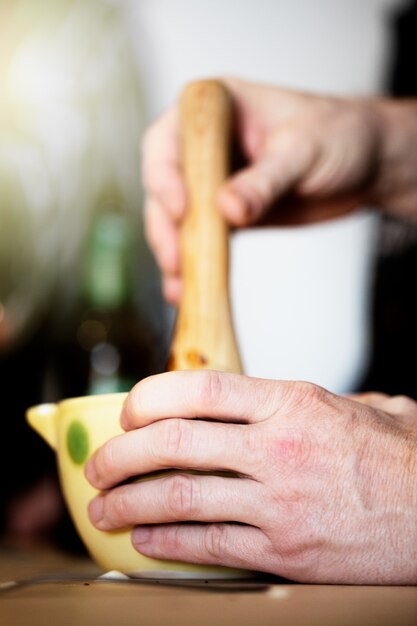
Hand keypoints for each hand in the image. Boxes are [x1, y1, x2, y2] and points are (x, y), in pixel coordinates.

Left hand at [85, 371, 416, 583]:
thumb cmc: (398, 460)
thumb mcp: (357, 408)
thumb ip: (307, 402)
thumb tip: (269, 399)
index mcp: (291, 404)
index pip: (200, 388)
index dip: (151, 396)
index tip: (127, 410)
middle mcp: (278, 448)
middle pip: (174, 443)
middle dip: (122, 454)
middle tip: (99, 465)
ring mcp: (278, 503)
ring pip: (180, 498)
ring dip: (130, 503)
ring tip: (104, 508)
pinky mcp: (284, 551)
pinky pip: (209, 545)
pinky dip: (167, 543)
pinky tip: (145, 541)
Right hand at [142, 77, 383, 303]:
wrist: (367, 164)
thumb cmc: (340, 135)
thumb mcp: (303, 152)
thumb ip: (264, 181)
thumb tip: (227, 209)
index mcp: (217, 107)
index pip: (169, 139)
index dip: (166, 175)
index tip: (183, 209)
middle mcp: (207, 143)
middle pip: (166, 185)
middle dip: (166, 226)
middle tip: (177, 260)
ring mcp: (214, 179)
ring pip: (177, 217)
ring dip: (176, 252)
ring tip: (182, 285)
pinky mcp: (225, 212)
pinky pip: (201, 238)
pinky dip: (195, 263)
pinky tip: (191, 286)